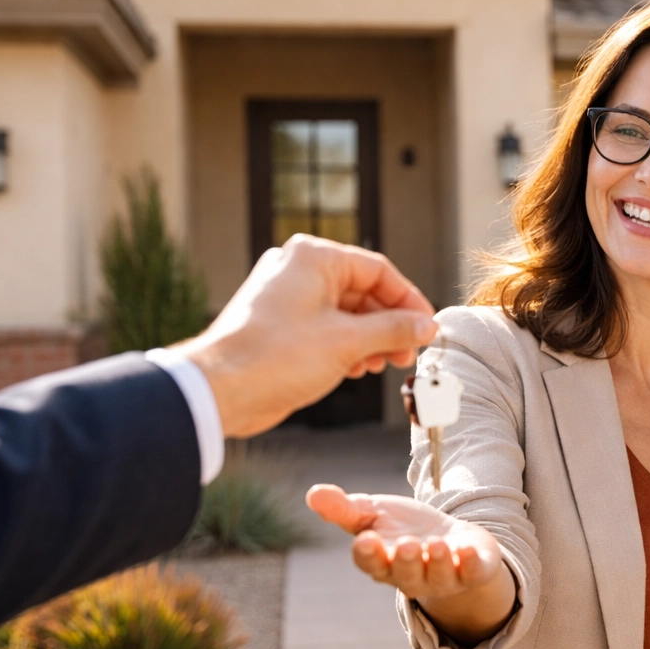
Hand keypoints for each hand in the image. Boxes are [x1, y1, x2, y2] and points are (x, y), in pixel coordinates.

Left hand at [177, 234, 437, 437]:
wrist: (221, 390)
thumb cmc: (276, 356)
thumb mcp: (348, 342)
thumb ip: (394, 330)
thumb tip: (428, 326)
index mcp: (314, 258)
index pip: (378, 270)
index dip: (409, 300)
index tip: (427, 327)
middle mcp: (299, 270)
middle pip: (363, 292)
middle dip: (390, 325)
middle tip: (408, 352)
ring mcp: (288, 298)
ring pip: (346, 313)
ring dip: (371, 339)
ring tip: (384, 364)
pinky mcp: (281, 325)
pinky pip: (326, 328)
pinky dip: (348, 346)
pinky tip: (357, 369)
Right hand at [306, 483, 516, 645]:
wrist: (453, 538)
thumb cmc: (406, 528)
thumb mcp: (375, 513)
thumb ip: (345, 509)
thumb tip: (313, 494)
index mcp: (383, 563)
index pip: (371, 563)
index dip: (368, 554)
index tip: (365, 540)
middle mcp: (412, 576)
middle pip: (405, 575)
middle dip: (406, 561)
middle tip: (407, 545)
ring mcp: (444, 577)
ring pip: (439, 577)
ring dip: (438, 562)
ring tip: (436, 545)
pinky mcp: (474, 571)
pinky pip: (473, 573)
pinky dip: (471, 564)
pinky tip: (467, 550)